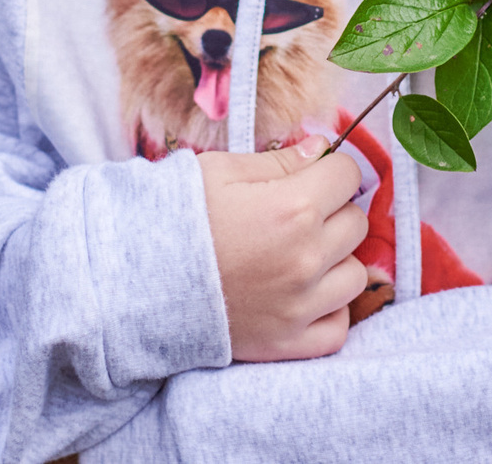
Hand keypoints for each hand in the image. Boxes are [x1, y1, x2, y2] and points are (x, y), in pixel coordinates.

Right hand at [197, 138, 370, 361]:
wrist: (136, 281)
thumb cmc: (177, 218)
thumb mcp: (222, 172)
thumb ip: (279, 161)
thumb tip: (322, 148)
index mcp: (294, 208)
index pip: (348, 174)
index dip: (329, 170)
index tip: (312, 176)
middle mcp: (306, 258)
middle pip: (356, 223)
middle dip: (333, 212)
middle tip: (297, 215)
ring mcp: (300, 306)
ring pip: (355, 274)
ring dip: (336, 262)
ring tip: (299, 256)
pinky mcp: (288, 343)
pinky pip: (339, 327)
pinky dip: (328, 312)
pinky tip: (303, 296)